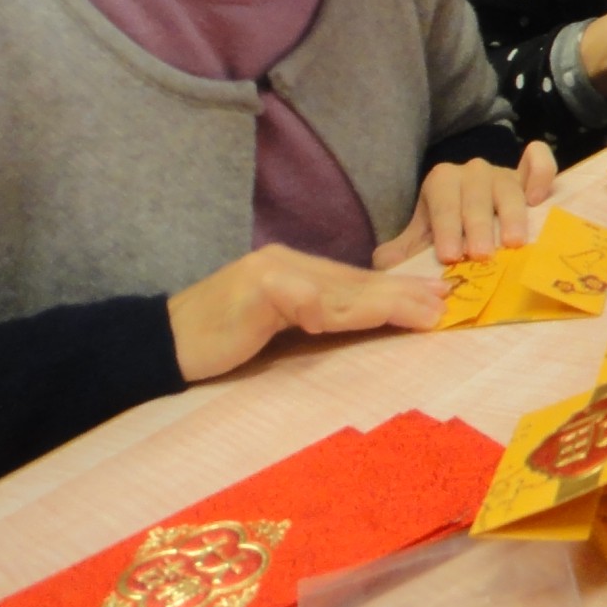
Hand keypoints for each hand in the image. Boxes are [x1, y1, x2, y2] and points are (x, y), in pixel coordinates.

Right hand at [167, 244, 449, 381]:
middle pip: (356, 283)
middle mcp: (287, 263)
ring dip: (383, 303)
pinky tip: (335, 318)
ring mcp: (269, 273)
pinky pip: (293, 300)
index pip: (356, 282)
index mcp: (295, 269)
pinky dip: (316, 308)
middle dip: (404, 294)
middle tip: (446, 303)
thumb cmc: (219, 343)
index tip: (436, 299)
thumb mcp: (276, 328)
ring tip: (421, 311)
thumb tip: (364, 326)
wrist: (160, 343)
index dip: (397, 291)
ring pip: (338, 292)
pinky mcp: (251, 291)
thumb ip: (314, 320)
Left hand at [374, 139, 556, 266]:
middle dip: (478, 227)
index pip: (443, 202)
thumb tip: (386, 261)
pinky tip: (539, 199)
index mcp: (442, 182)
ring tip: (513, 242)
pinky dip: (542, 174)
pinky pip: (540, 165)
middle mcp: (472, 172)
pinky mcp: (532, 178)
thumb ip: (403, 251)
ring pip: (508, 187)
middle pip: (475, 196)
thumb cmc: (448, 232)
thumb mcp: (422, 240)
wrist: (473, 218)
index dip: (445, 229)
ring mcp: (504, 174)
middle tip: (482, 255)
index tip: (449, 256)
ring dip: (512, 215)